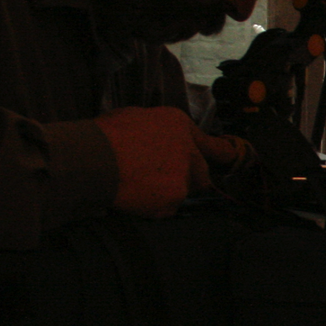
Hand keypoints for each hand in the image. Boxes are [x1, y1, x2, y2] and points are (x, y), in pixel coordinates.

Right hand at [95, 106, 241, 217]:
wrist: (94, 157)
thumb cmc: (105, 135)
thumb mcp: (135, 118)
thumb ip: (158, 132)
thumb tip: (157, 140)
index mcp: (179, 125)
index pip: (213, 145)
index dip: (221, 154)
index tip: (230, 159)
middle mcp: (189, 149)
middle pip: (201, 174)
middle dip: (186, 180)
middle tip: (159, 180)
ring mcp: (184, 175)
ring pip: (183, 192)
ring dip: (167, 193)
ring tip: (138, 185)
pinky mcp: (175, 197)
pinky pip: (167, 208)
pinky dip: (153, 206)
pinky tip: (134, 196)